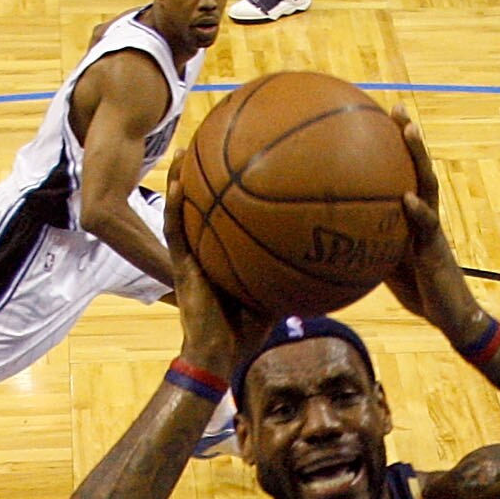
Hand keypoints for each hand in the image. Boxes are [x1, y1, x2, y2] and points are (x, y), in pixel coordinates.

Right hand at [161, 162, 275, 378]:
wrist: (219, 355)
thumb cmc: (246, 334)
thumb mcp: (276, 297)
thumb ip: (292, 278)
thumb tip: (325, 265)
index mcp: (223, 257)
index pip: (225, 218)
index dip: (228, 193)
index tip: (240, 163)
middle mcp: (204, 251)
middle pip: (201, 205)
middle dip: (203, 175)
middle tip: (209, 143)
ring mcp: (190, 257)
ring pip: (180, 210)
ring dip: (179, 180)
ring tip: (182, 151)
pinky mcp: (179, 267)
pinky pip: (174, 231)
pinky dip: (174, 207)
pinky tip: (176, 183)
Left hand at [382, 115, 485, 343]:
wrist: (450, 317)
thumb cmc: (420, 291)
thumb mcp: (385, 264)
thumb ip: (368, 244)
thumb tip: (334, 235)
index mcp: (414, 216)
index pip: (406, 174)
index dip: (396, 148)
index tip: (382, 118)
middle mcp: (425, 215)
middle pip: (419, 168)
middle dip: (410, 137)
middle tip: (397, 108)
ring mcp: (432, 230)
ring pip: (428, 186)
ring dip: (419, 157)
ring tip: (409, 131)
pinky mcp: (436, 250)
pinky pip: (427, 227)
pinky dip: (417, 212)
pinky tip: (407, 198)